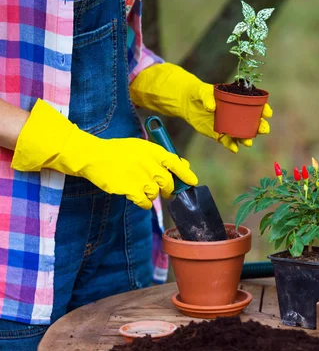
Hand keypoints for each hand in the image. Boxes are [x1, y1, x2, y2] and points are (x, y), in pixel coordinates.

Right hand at [11, 99, 197, 209]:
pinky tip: (137, 196)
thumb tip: (183, 165)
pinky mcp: (132, 190)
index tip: (193, 182)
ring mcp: (142, 178)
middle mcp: (151, 165)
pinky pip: (146, 203)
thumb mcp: (142, 148)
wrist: (94, 156)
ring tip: (139, 187)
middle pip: (168, 184)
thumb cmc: (118, 151)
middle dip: (167, 189)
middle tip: (163, 190)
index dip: (187, 175)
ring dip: (151, 194)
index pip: (177, 164)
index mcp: (155, 152)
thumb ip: (162, 157)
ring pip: (156, 194)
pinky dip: (144, 203)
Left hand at [130, 63, 271, 152]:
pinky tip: (234, 149)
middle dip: (260, 127)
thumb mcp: (203, 91)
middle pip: (253, 123)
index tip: (267, 113)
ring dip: (247, 139)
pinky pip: (228, 142)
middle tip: (262, 129)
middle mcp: (237, 114)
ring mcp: (229, 125)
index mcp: (238, 101)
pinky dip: (232, 146)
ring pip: (243, 134)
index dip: (264, 109)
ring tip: (247, 142)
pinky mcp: (219, 134)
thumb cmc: (199, 92)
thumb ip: (207, 96)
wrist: (186, 102)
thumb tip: (212, 107)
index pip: (256, 105)